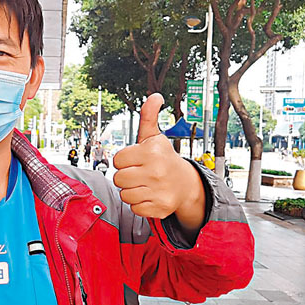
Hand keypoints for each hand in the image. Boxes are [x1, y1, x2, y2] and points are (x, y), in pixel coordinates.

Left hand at [112, 94, 206, 231]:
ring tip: (144, 184)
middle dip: (126, 176)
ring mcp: (159, 191)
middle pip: (118, 178)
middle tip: (139, 173)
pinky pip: (134, 208)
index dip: (124, 160)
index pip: (117, 160)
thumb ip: (149, 116)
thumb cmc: (164, 159)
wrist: (187, 184)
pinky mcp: (159, 208)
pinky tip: (150, 195)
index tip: (135, 160)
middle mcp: (156, 171)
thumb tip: (155, 96)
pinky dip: (139, 204)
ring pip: (124, 194)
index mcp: (152, 152)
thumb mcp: (155, 137)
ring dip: (131, 190)